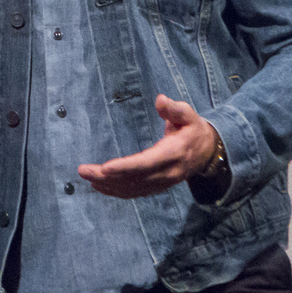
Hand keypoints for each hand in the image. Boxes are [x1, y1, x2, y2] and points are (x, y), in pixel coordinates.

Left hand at [77, 95, 218, 198]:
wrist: (208, 153)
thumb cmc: (193, 129)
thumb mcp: (189, 115)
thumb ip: (175, 108)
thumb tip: (160, 100)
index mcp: (173, 154)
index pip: (146, 163)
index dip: (125, 167)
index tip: (105, 168)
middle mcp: (167, 173)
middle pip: (134, 179)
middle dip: (107, 177)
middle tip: (83, 170)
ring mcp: (162, 183)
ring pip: (132, 189)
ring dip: (107, 185)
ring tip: (86, 176)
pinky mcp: (157, 186)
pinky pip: (134, 192)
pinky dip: (115, 191)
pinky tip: (98, 186)